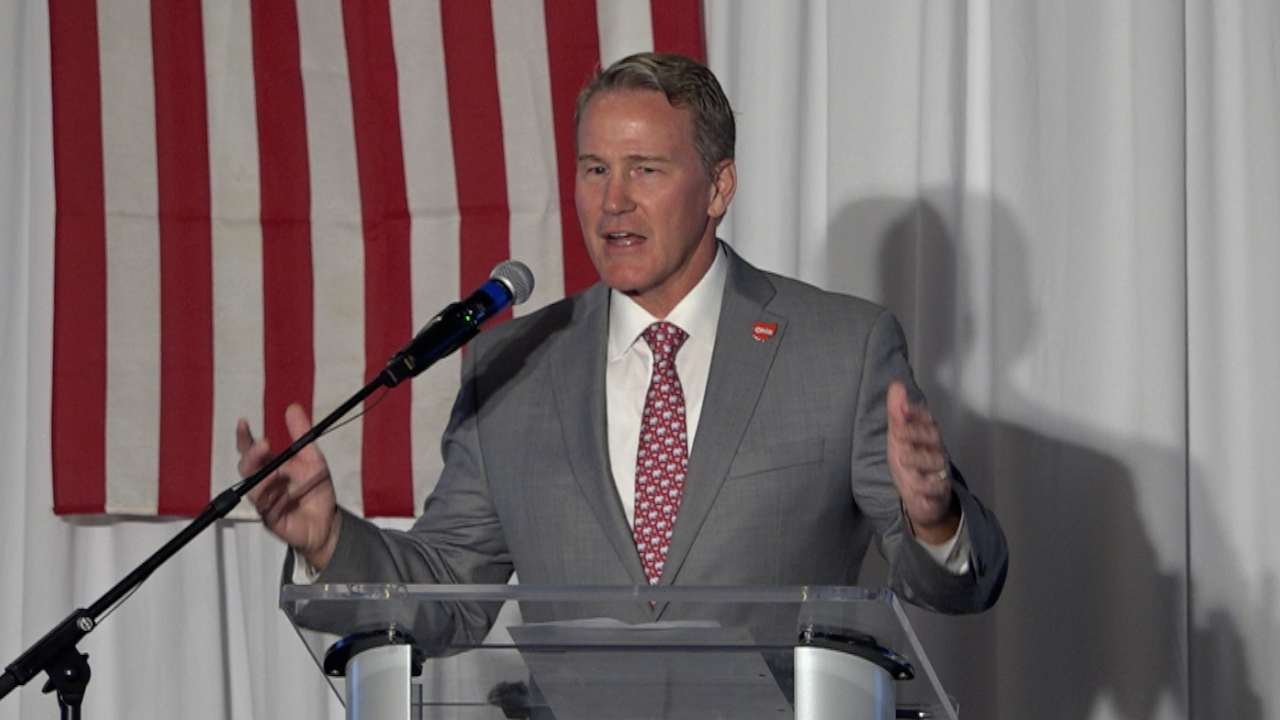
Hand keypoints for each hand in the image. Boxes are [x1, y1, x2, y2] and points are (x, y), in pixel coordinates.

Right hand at [236, 403, 340, 570]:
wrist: (328, 521)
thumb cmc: (315, 490)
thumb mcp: (314, 459)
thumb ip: (302, 435)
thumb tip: (293, 407)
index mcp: (271, 466)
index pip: (251, 450)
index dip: (244, 438)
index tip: (242, 422)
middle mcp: (263, 483)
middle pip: (246, 468)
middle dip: (251, 456)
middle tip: (263, 445)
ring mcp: (265, 502)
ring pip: (253, 490)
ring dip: (262, 479)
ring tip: (276, 471)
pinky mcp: (271, 519)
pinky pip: (266, 510)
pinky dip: (273, 500)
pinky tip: (282, 495)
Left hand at [886, 381, 959, 543]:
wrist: (923, 498)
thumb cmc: (912, 462)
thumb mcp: (899, 438)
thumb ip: (897, 414)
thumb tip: (896, 384)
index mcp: (927, 435)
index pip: (926, 419)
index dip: (915, 412)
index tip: (902, 407)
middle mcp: (936, 450)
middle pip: (933, 437)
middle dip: (916, 433)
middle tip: (898, 432)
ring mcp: (939, 471)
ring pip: (936, 462)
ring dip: (919, 459)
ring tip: (902, 458)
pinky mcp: (939, 492)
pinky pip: (937, 489)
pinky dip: (927, 487)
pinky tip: (916, 486)